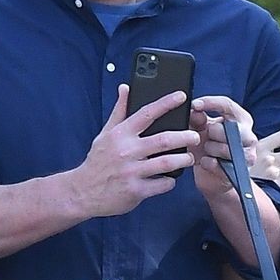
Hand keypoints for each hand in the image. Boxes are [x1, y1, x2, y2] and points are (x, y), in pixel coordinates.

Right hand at [71, 86, 197, 216]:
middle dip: (184, 136)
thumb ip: (119, 111)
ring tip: (189, 158)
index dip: (166, 103)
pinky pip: (161, 185)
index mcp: (121, 134)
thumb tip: (126, 88)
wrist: (83, 191)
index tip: (182, 96)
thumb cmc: (98, 161)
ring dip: (182, 160)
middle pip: (163, 140)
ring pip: (166, 163)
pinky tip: (171, 178)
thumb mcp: (105, 134)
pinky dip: (170, 182)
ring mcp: (131, 172)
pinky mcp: (135, 191)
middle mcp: (127, 151)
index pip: (146, 113)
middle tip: (196, 136)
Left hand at [190, 93, 255, 206]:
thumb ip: (197, 118)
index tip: (195, 105)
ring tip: (207, 150)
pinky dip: (207, 162)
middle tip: (206, 137)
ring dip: (209, 149)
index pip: (228, 105)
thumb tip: (194, 110)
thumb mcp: (199, 129)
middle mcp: (249, 136)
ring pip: (226, 148)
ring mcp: (248, 155)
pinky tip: (206, 161)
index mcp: (241, 120)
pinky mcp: (239, 172)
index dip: (210, 103)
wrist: (212, 176)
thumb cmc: (208, 147)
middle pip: (228, 128)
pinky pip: (217, 164)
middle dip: (212, 132)